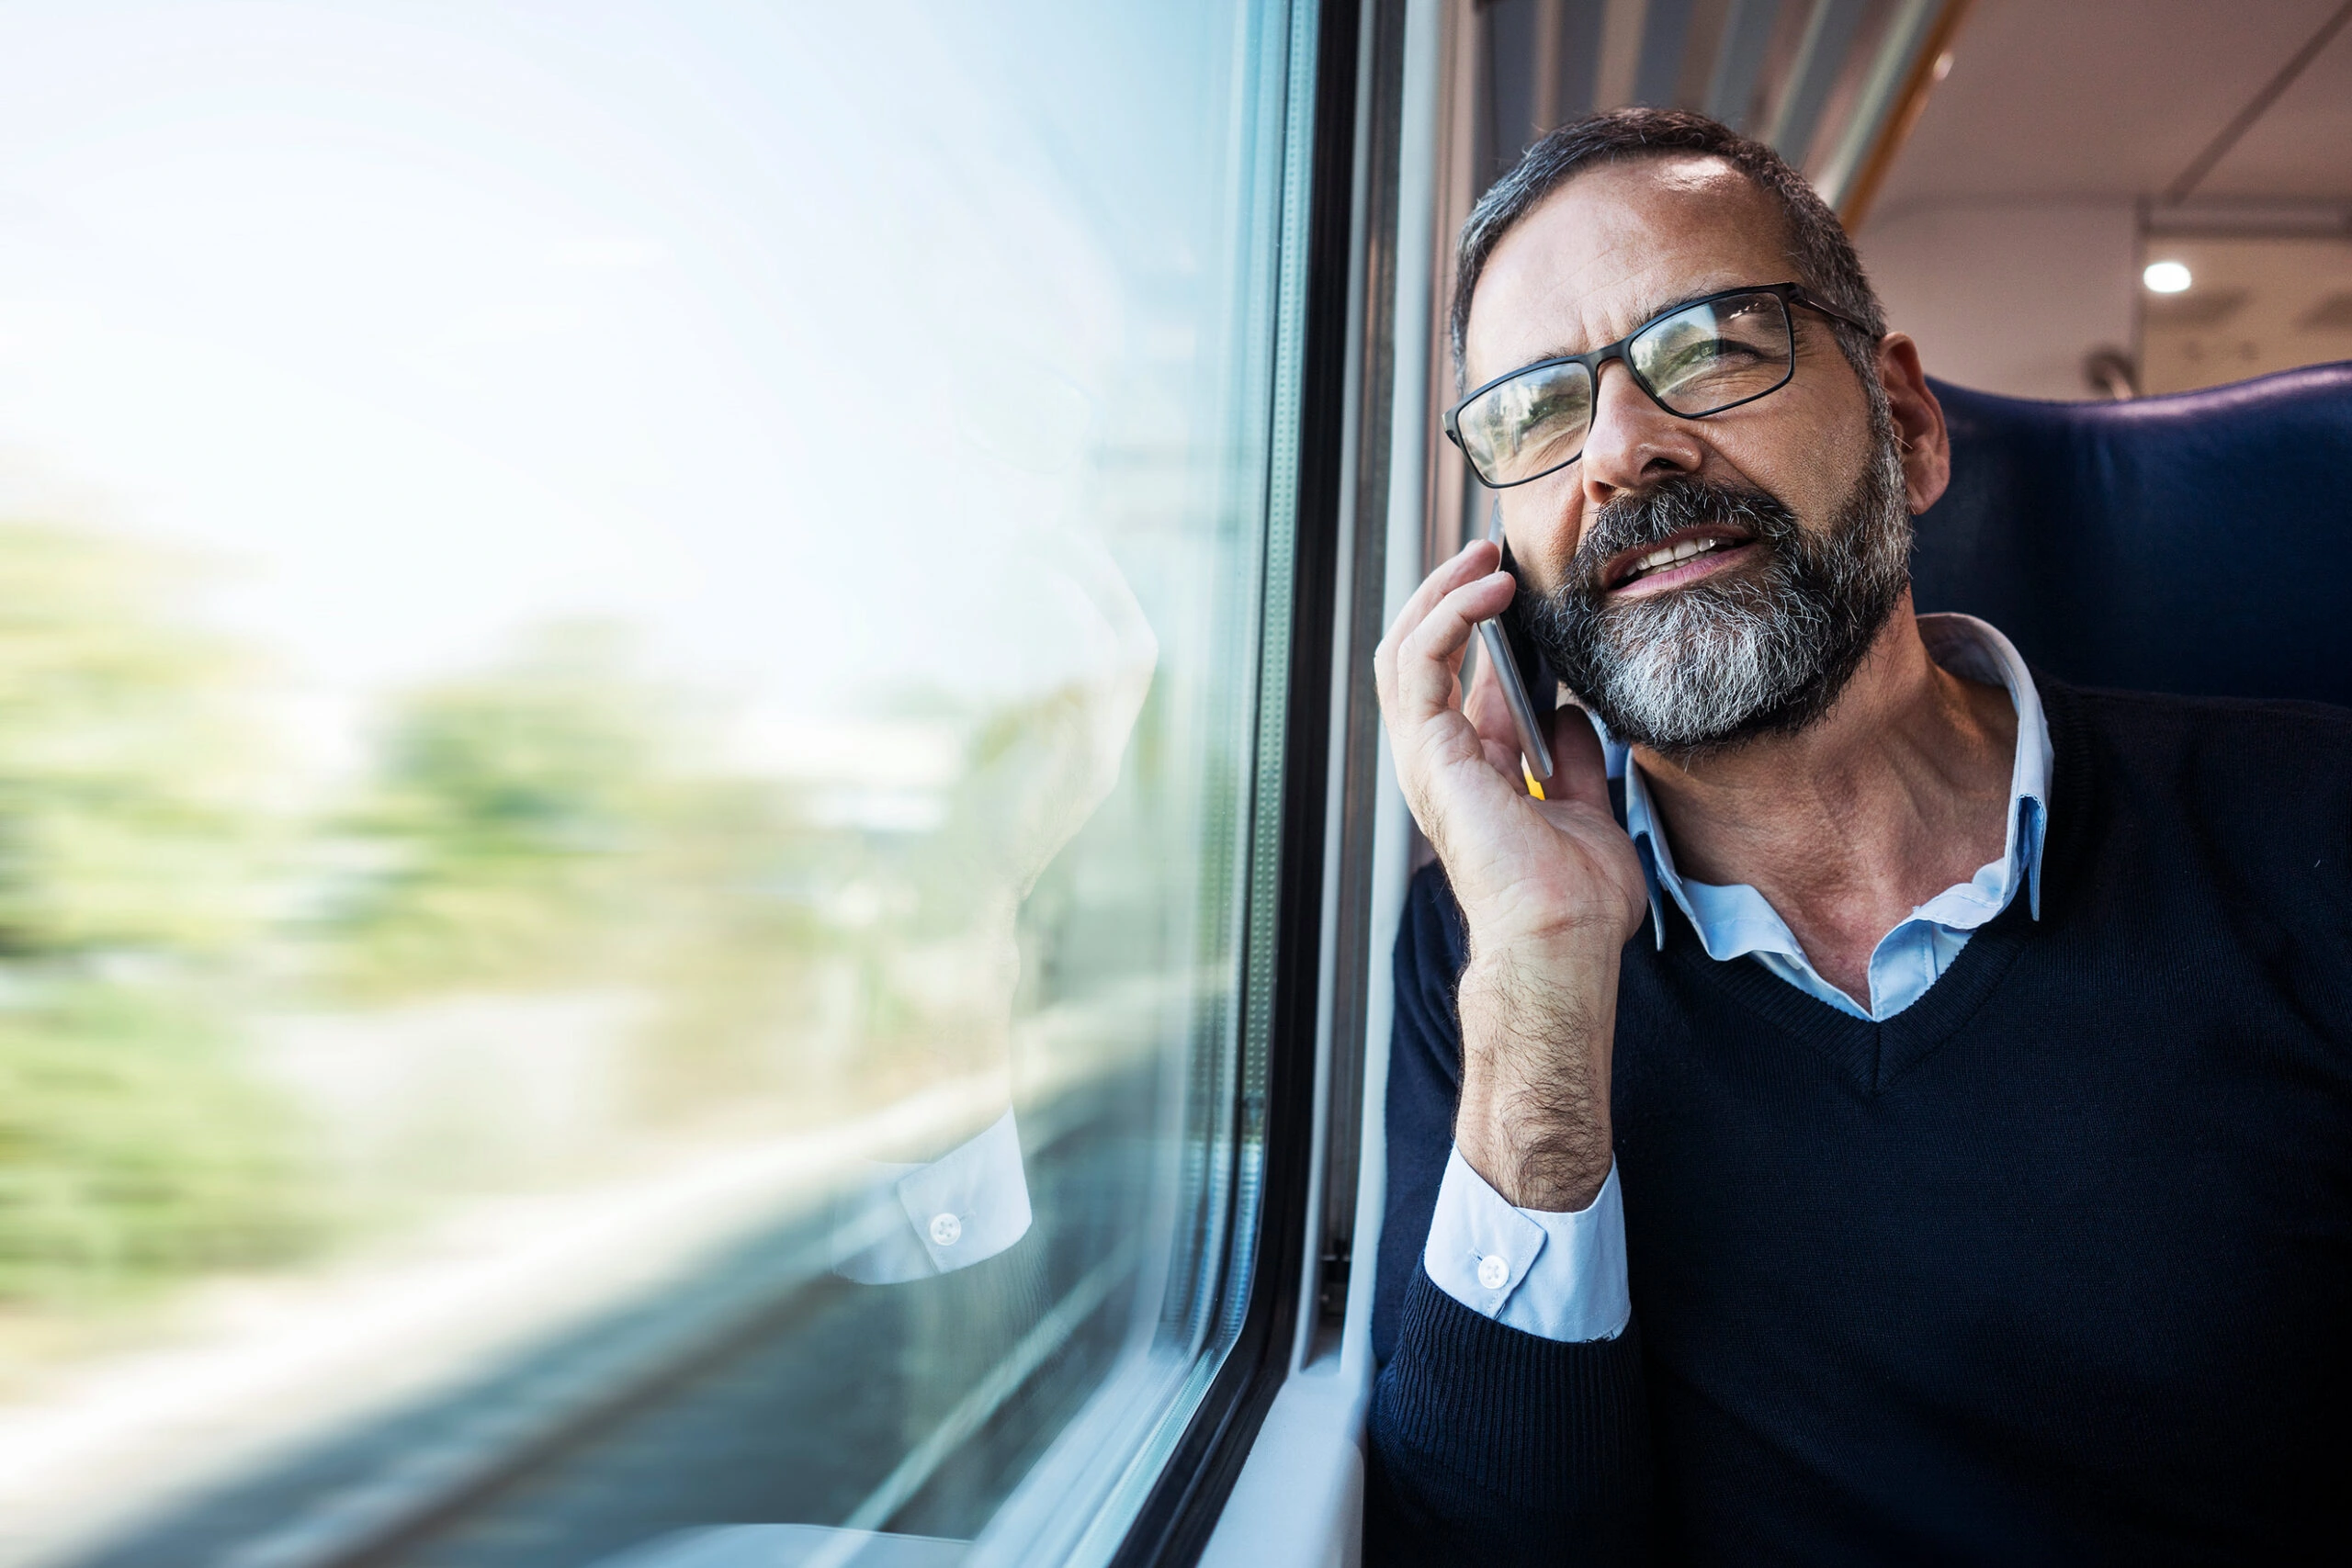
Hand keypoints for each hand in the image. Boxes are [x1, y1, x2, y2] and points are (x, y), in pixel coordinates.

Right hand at [1372, 539, 1646, 1209]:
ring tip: (1483, 554)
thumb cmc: (1575, 899)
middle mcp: (1438, 759)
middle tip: (1490, 549)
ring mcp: (1426, 757)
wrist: (1562, 938)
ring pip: (1403, 648)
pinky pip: (1417, 664)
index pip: (1456, 676)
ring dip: (1441, 592)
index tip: (1516, 578)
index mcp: (1470, 769)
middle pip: (1418, 653)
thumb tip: (1566, 715)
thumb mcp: (1586, 806)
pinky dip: (1448, 616)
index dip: (1479, 621)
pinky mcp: (1428, 753)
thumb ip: (1568, 759)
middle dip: (1449, 593)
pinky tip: (1488, 590)